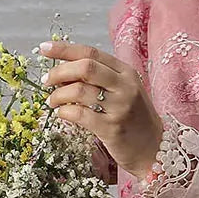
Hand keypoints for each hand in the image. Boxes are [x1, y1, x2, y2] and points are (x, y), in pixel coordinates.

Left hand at [39, 40, 163, 182]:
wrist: (154, 149)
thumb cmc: (134, 119)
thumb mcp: (123, 91)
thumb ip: (99, 79)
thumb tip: (62, 72)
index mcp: (126, 72)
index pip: (91, 53)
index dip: (64, 49)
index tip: (44, 49)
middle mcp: (125, 86)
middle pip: (85, 67)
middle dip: (59, 71)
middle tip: (46, 80)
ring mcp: (119, 107)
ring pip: (79, 91)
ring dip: (58, 95)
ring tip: (52, 101)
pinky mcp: (111, 128)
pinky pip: (79, 115)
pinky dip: (64, 112)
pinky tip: (62, 114)